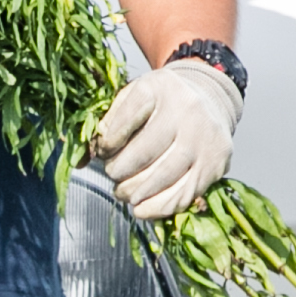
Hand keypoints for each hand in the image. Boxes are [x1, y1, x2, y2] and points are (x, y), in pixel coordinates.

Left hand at [87, 55, 241, 220]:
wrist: (208, 98)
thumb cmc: (159, 103)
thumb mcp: (130, 99)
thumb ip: (104, 126)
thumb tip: (79, 161)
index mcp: (159, 88)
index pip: (124, 123)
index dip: (106, 144)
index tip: (102, 152)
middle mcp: (187, 110)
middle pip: (144, 153)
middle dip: (120, 171)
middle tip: (113, 175)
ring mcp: (205, 138)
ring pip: (164, 177)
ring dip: (136, 192)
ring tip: (123, 192)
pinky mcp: (216, 163)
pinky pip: (184, 195)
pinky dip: (158, 208)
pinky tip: (141, 208)